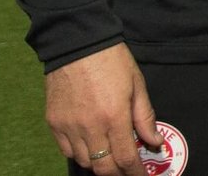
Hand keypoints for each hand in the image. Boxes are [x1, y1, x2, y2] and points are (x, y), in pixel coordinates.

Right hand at [45, 43, 161, 175]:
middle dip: (118, 173)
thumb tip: (154, 142)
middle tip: (128, 169)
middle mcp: (90, 127)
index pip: (125, 159)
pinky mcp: (53, 123)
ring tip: (111, 157)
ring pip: (84, 161)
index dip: (135, 173)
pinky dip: (80, 154)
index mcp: (114, 117)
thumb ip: (145, 117)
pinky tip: (91, 146)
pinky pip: (66, 150)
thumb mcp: (137, 85)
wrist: (77, 44)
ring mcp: (68, 127)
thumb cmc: (112, 61)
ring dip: (99, 164)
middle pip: (103, 167)